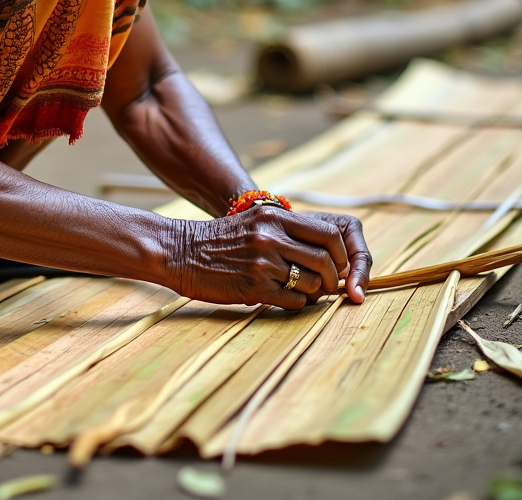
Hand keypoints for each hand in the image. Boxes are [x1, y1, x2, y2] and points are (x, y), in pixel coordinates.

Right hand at [172, 207, 371, 309]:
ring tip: (305, 292)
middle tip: (330, 285)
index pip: (328, 233)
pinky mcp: (254, 287)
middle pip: (326, 260)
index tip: (339, 264)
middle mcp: (271, 237)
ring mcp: (263, 263)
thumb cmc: (218, 239)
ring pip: (312, 283)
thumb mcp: (253, 222)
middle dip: (334, 277)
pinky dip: (297, 303)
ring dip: (314, 292)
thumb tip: (323, 250)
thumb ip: (285, 230)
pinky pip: (293, 301)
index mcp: (274, 217)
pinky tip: (286, 298)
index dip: (341, 253)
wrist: (180, 250)